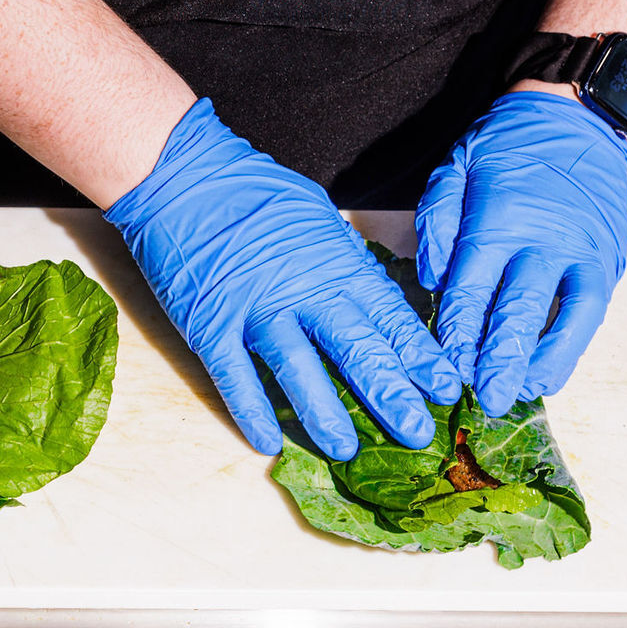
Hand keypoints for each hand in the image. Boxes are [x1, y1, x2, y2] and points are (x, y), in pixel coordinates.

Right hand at [107, 99, 461, 459]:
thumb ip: (346, 261)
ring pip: (297, 371)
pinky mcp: (210, 327)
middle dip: (390, 395)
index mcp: (334, 263)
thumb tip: (379, 297)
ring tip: (346, 450)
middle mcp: (300, 290)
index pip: (388, 318)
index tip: (446, 389)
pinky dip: (251, 413)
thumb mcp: (317, 215)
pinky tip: (268, 443)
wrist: (180, 177)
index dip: (419, 357)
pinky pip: (234, 378)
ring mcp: (253, 310)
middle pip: (355, 350)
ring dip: (324, 415)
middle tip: (418, 434)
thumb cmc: (252, 192)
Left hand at [416, 89, 626, 414]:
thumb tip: (430, 279)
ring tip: (518, 395)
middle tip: (482, 399)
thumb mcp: (457, 165)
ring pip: (566, 316)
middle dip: (498, 358)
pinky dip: (571, 346)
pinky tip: (548, 373)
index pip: (474, 285)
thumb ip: (438, 219)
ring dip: (541, 360)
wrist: (579, 119)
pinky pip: (590, 312)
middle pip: (519, 307)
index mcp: (501, 216)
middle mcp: (547, 237)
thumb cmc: (507, 147)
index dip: (459, 330)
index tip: (446, 365)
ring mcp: (584, 250)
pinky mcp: (609, 260)